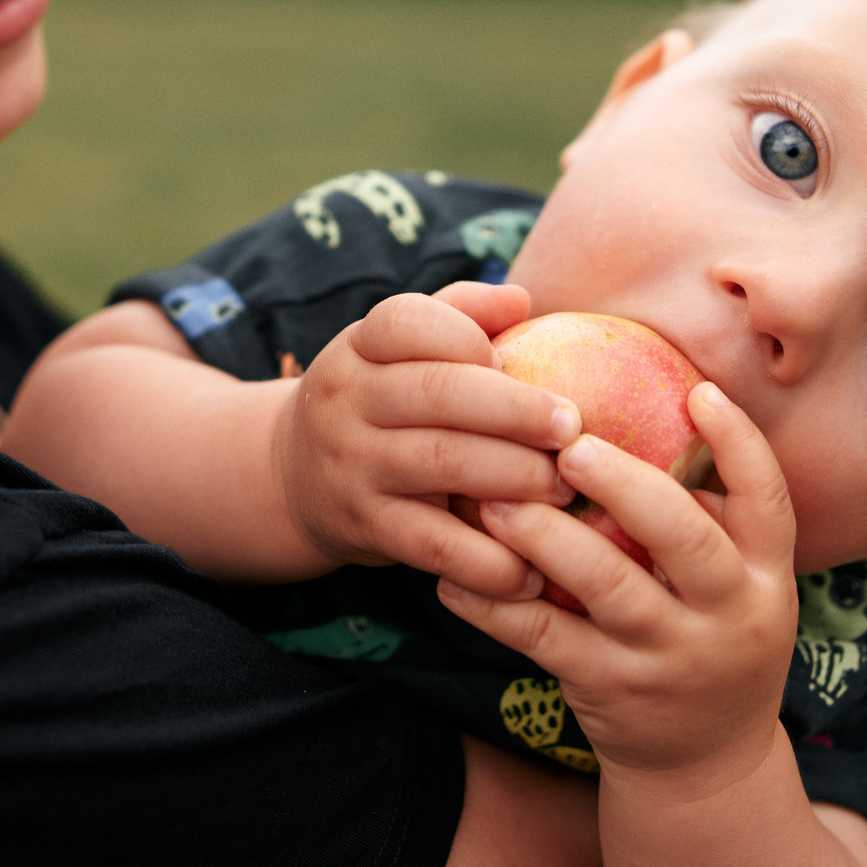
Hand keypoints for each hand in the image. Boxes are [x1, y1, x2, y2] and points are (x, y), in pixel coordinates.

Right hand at [273, 284, 583, 600]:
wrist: (293, 479)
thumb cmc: (380, 402)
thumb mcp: (397, 350)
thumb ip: (459, 314)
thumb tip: (521, 299)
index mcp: (360, 346)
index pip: (408, 322)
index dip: (468, 335)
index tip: (514, 358)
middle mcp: (347, 400)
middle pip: (436, 393)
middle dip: (515, 410)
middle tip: (573, 427)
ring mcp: (351, 465)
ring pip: (439, 463)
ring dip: (513, 476)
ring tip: (565, 487)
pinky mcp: (363, 527)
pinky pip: (431, 543)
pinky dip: (485, 559)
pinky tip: (530, 567)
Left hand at [434, 380, 799, 791]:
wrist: (705, 767)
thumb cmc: (708, 641)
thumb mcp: (737, 589)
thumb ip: (710, 518)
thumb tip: (658, 404)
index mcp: (767, 579)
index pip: (769, 501)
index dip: (739, 444)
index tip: (700, 390)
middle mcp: (729, 617)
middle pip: (685, 538)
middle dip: (626, 484)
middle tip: (568, 444)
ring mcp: (669, 658)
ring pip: (606, 586)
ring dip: (544, 536)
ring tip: (493, 497)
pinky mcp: (611, 691)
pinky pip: (545, 639)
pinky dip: (494, 606)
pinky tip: (453, 578)